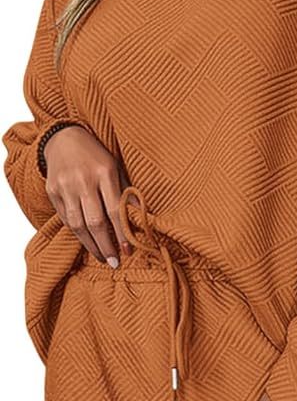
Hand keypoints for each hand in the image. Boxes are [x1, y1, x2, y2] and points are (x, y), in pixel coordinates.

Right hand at [43, 125, 131, 265]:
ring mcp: (65, 185)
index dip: (121, 234)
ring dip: (90, 245)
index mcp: (104, 172)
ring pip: (77, 224)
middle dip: (106, 246)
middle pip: (95, 222)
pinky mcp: (52, 190)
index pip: (114, 211)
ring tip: (102, 257)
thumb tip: (140, 220)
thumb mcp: (115, 167)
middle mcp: (83, 179)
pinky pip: (65, 218)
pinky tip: (87, 242)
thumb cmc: (95, 156)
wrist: (64, 137)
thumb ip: (125, 192)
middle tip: (114, 262)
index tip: (127, 251)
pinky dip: (77, 233)